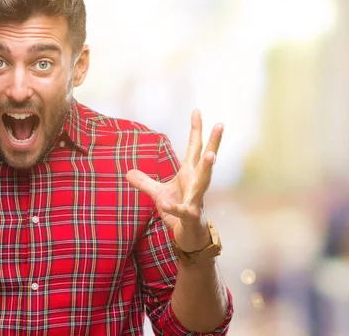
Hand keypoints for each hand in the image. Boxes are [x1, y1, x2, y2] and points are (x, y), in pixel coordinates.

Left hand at [126, 110, 222, 252]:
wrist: (188, 238)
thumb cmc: (178, 213)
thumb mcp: (159, 195)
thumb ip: (145, 182)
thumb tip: (128, 172)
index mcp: (190, 175)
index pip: (194, 148)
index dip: (196, 130)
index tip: (197, 110)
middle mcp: (196, 184)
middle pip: (206, 160)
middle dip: (213, 142)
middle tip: (220, 124)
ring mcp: (196, 200)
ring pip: (204, 182)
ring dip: (207, 168)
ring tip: (210, 154)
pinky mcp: (190, 216)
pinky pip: (183, 210)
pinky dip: (176, 207)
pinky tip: (168, 204)